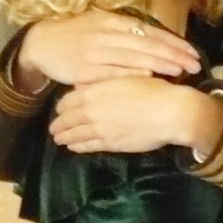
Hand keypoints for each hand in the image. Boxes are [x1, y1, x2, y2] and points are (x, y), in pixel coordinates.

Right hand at [19, 10, 199, 89]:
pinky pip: (112, 72)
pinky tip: (148, 77)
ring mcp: (96, 52)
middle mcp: (108, 34)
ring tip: (179, 71)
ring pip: (133, 57)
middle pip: (147, 45)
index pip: (151, 32)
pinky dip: (131, 74)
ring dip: (158, 64)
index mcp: (114, 22)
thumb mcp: (101, 25)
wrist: (42, 42)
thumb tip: (154, 40)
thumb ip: (126, 32)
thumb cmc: (75, 35)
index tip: (192, 53)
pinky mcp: (85, 69)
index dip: (173, 43)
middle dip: (173, 55)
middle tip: (195, 65)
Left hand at [50, 78, 215, 155]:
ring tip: (59, 139)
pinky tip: (73, 146)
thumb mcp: (124, 76)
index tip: (59, 110)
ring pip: (74, 135)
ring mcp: (99, 130)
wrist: (169, 111)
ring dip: (64, 137)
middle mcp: (91, 112)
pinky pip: (87, 146)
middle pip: (66, 120)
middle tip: (53, 128)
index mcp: (93, 92)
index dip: (61, 107)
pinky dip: (77, 146)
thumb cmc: (151, 88)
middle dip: (58, 125)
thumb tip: (82, 85)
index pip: (67, 101)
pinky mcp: (110, 144)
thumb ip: (101, 82)